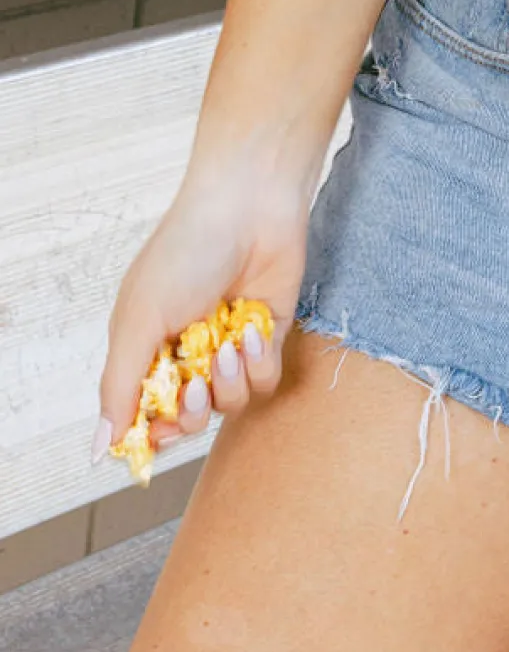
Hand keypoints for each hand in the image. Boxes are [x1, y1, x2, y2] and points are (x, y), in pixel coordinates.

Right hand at [94, 159, 313, 461]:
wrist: (251, 202)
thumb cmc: (186, 251)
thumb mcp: (140, 319)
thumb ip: (119, 387)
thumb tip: (98, 448)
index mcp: (146, 346)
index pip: (143, 412)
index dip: (150, 432)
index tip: (157, 433)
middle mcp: (186, 350)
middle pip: (187, 418)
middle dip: (190, 412)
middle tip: (195, 385)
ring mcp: (228, 344)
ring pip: (228, 404)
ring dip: (228, 382)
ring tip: (229, 346)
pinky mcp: (267, 336)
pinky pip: (264, 381)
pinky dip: (259, 364)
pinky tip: (253, 330)